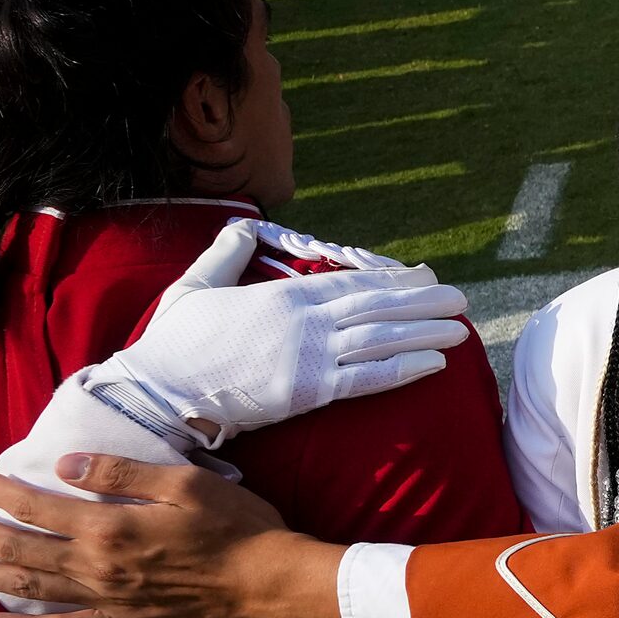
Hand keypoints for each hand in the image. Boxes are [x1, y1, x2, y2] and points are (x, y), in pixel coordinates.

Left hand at [0, 455, 346, 617]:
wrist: (269, 581)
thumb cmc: (238, 524)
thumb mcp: (186, 483)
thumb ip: (122, 474)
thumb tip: (64, 467)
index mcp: (111, 528)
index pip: (39, 506)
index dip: (2, 490)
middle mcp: (98, 567)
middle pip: (19, 548)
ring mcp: (107, 599)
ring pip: (28, 587)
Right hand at [86, 221, 469, 447]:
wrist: (158, 391)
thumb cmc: (173, 343)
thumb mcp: (196, 285)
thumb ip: (224, 255)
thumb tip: (239, 226)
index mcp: (283, 295)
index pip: (350, 282)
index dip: (391, 280)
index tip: (422, 277)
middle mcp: (304, 319)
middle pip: (377, 306)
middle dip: (422, 301)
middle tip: (459, 298)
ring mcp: (309, 354)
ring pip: (381, 337)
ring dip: (425, 332)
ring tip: (460, 328)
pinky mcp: (308, 390)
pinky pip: (367, 378)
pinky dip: (404, 368)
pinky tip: (434, 363)